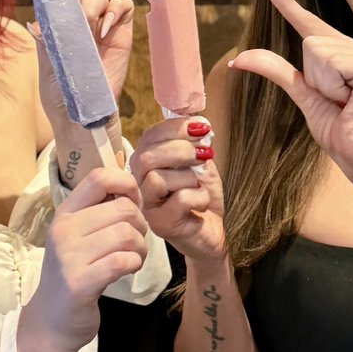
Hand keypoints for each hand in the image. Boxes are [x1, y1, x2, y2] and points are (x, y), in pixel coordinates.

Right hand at [32, 166, 148, 350]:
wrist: (52, 321)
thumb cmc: (74, 273)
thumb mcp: (79, 236)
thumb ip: (100, 212)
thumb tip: (133, 188)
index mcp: (65, 213)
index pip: (99, 177)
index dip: (126, 184)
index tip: (134, 204)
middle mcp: (63, 230)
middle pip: (123, 208)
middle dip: (141, 225)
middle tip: (136, 241)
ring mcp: (69, 256)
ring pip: (127, 234)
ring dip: (141, 247)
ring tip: (134, 257)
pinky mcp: (79, 283)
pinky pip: (122, 261)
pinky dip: (134, 264)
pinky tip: (128, 269)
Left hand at [33, 0, 133, 126]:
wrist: (85, 115)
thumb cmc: (62, 92)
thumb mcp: (47, 61)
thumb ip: (47, 29)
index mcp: (55, 21)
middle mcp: (77, 16)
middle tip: (74, 19)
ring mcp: (100, 21)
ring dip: (92, 3)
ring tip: (88, 30)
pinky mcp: (121, 30)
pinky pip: (123, 3)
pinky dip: (115, 10)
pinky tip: (103, 31)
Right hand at [130, 117, 225, 264]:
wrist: (212, 231)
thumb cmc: (200, 196)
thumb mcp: (198, 162)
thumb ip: (193, 142)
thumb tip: (197, 120)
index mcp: (146, 163)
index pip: (149, 136)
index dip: (175, 128)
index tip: (201, 127)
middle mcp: (140, 183)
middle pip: (146, 157)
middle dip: (181, 150)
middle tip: (204, 154)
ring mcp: (147, 205)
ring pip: (158, 178)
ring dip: (189, 177)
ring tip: (199, 185)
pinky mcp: (161, 224)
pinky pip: (179, 199)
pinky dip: (198, 197)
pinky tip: (200, 204)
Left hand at [230, 0, 352, 191]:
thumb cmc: (338, 128)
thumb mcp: (302, 95)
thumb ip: (277, 72)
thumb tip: (241, 57)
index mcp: (347, 51)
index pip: (309, 23)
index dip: (286, 3)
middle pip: (309, 41)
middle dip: (314, 78)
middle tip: (337, 100)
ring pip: (317, 49)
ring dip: (323, 84)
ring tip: (345, 101)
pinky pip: (331, 61)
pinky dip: (332, 86)